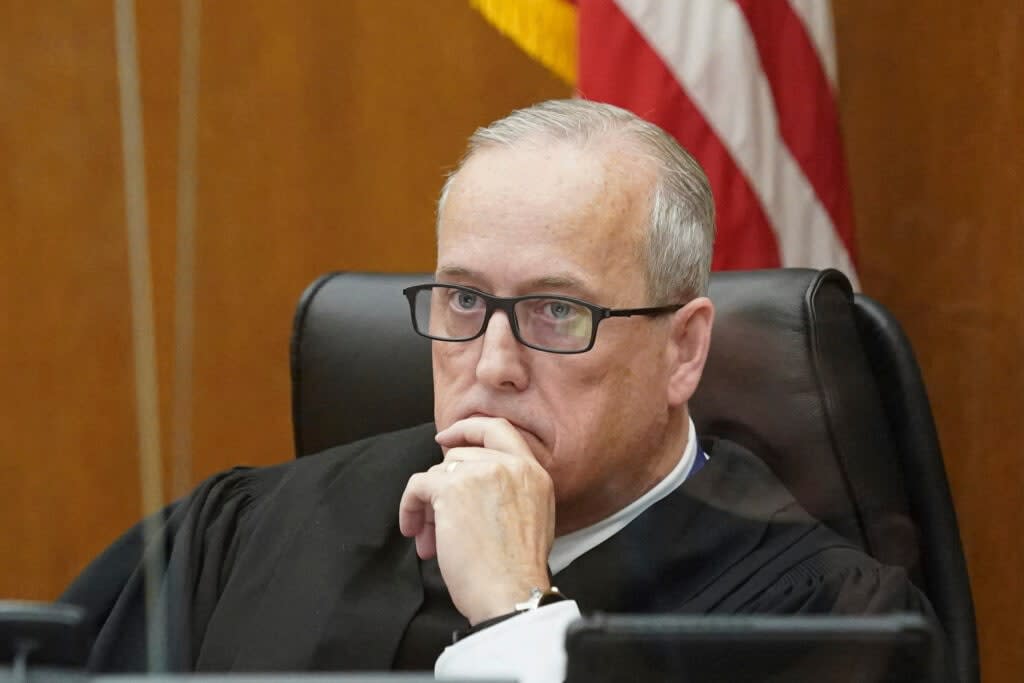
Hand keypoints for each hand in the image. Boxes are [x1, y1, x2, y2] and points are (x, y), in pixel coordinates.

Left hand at [398, 416, 555, 624]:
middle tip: (439, 520)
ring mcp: (481, 473)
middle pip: (459, 457)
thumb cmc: (517, 572)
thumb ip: (510, 492)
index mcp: (533, 473)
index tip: (446, 440)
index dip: (467, 430)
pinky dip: (410, 507)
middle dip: (444, 487)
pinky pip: (418, 486)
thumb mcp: (533, 519)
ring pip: (438, 473)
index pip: (498, 429)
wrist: (511, 591)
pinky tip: (414, 530)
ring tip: (430, 537)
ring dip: (429, 505)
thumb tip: (468, 489)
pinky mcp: (453, 488)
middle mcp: (510, 465)